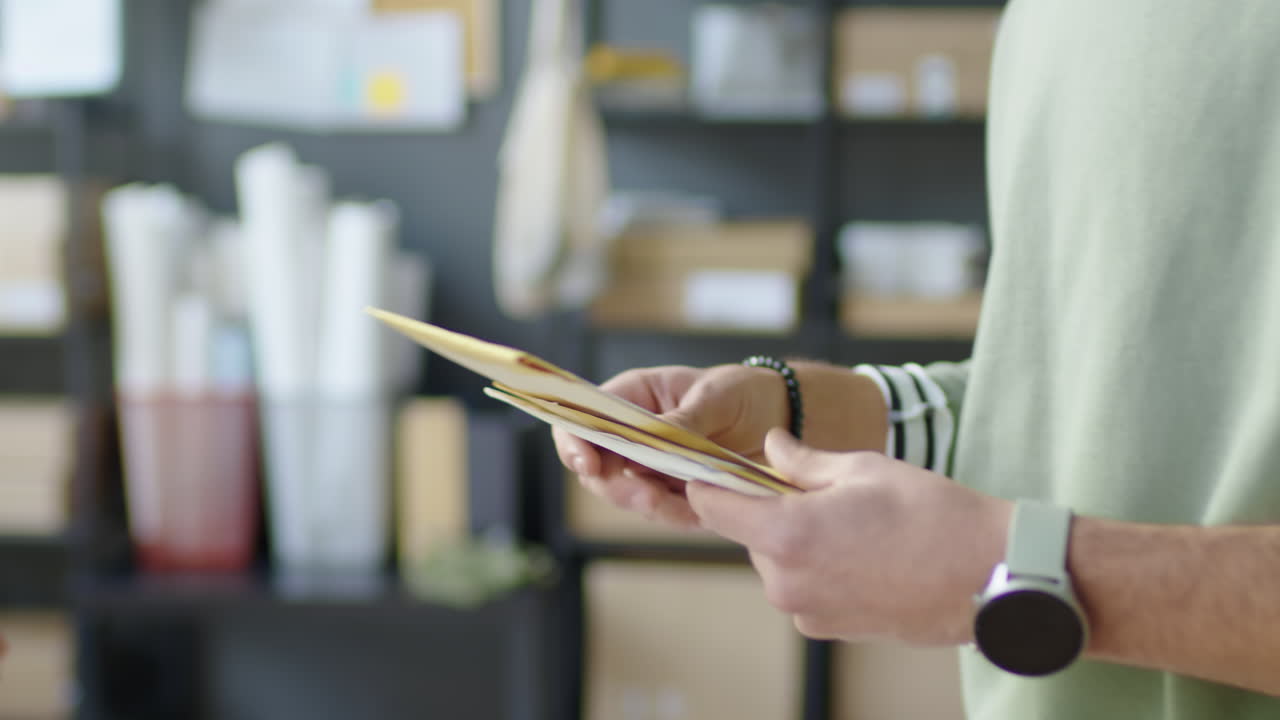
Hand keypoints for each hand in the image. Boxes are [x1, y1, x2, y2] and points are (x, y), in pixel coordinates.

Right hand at [553, 364, 790, 528]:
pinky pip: (663, 512)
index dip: (575, 442)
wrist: (780, 418)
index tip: (587, 463)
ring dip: (651, 507)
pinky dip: (679, 518)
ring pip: (629, 496)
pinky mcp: (674, 492)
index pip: (583, 419)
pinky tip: (703, 515)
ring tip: (687, 509)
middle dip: (617, 488)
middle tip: (648, 497)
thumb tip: (655, 436)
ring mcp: (650, 466)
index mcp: (633, 398)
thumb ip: (683, 419)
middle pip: (598, 468)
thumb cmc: (743, 391)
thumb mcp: (717, 397)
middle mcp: (633, 434)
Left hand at [687, 429, 1010, 645]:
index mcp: (784, 534)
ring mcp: (806, 610)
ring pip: (777, 560)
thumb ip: (801, 461)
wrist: (989, 575)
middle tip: (822, 489)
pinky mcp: (828, 628)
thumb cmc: (931, 514)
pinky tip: (865, 552)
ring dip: (797, 538)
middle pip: (748, 532)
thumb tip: (771, 445)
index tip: (721, 463)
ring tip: (855, 521)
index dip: (710, 478)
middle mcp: (785, 581)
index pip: (711, 504)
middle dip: (771, 507)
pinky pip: (804, 586)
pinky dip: (820, 566)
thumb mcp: (861, 468)